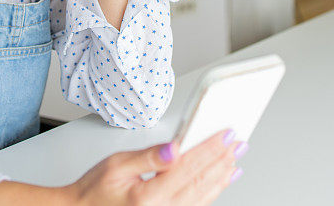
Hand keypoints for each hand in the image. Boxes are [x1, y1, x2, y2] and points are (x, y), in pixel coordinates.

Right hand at [65, 129, 245, 205]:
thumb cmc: (94, 190)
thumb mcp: (115, 165)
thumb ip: (148, 156)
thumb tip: (174, 148)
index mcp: (148, 197)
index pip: (188, 167)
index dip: (210, 148)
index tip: (226, 134)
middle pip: (201, 182)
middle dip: (222, 160)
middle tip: (239, 142)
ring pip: (203, 196)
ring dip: (222, 175)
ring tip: (235, 157)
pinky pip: (197, 205)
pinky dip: (212, 191)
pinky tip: (221, 179)